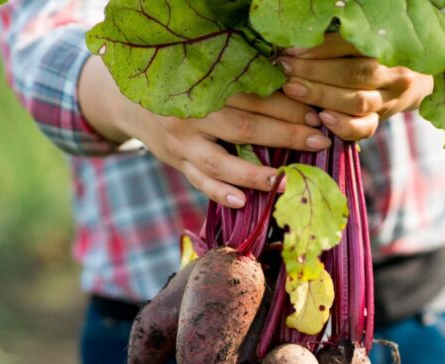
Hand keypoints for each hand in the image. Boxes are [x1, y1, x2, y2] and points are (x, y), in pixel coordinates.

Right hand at [79, 56, 330, 207]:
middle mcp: (192, 114)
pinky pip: (199, 181)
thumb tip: (297, 98)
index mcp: (205, 88)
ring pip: (222, 161)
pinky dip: (220, 193)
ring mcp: (182, 142)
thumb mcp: (206, 80)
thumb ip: (241, 90)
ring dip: (255, 174)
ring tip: (285, 181)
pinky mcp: (176, 162)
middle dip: (285, 135)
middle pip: (245, 127)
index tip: (315, 114)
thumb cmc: (183, 88)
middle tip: (317, 141)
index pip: (253, 97)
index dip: (287, 105)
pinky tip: (243, 202)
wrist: (127, 98)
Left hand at [276, 33, 434, 141]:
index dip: (320, 47)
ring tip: (293, 89)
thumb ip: (330, 46)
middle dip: (315, 71)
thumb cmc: (365, 60)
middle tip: (286, 69)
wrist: (398, 86)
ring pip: (357, 101)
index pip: (352, 45)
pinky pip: (363, 128)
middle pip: (353, 73)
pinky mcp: (378, 122)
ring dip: (322, 95)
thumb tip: (294, 47)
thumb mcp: (354, 48)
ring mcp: (387, 101)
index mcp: (385, 50)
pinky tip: (322, 118)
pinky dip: (342, 125)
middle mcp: (392, 76)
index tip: (292, 50)